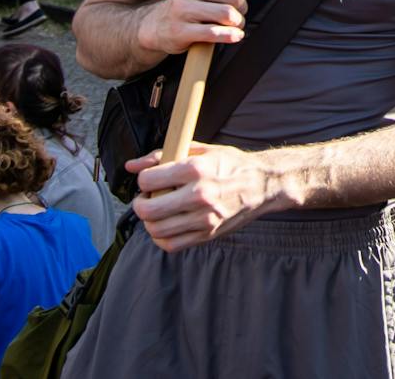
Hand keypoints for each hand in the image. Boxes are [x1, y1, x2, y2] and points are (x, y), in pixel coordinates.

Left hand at [128, 142, 284, 251]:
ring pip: (156, 230)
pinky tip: (166, 224)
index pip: (149, 180)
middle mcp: (199, 195)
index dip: (143, 179)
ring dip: (149, 221)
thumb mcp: (200, 150)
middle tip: (146, 197)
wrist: (262, 184)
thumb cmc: (231, 164)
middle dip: (140, 203)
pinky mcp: (207, 234)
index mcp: (196, 169)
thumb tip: (131, 165)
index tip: (149, 178)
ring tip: (157, 210)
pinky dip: (161, 237)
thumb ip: (163, 155)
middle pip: (148, 209)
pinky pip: (171, 244)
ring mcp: (204, 218)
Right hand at [140, 0, 272, 54]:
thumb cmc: (195, 0)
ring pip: (227, 14)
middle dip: (242, 8)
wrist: (161, 24)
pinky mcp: (180, 30)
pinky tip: (234, 35)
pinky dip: (230, 36)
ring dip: (237, 23)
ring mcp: (181, 7)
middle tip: (236, 13)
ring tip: (233, 24)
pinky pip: (215, 33)